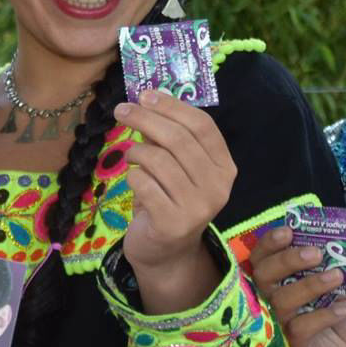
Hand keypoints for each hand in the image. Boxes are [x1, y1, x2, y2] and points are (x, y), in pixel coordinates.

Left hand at [114, 90, 234, 304]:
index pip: (202, 125)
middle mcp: (218, 186)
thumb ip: (166, 137)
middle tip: (121, 110)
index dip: (172, 106)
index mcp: (224, 167)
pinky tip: (134, 181)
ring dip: (137, 151)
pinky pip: (143, 184)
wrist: (166, 252)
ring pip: (158, 160)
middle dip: (145, 118)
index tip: (145, 94)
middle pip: (178, 139)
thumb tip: (145, 101)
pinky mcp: (173, 223)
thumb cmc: (169, 199)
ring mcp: (198, 207)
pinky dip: (132, 176)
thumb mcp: (174, 166)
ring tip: (131, 156)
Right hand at [251, 231, 345, 346]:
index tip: (289, 231)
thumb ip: (331, 268)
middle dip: (285, 260)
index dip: (270, 244)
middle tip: (314, 254)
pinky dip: (321, 316)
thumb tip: (322, 245)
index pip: (263, 259)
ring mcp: (280, 326)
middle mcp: (276, 302)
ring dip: (309, 285)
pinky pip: (297, 328)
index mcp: (285, 283)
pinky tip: (341, 311)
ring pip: (280, 300)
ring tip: (336, 278)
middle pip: (262, 276)